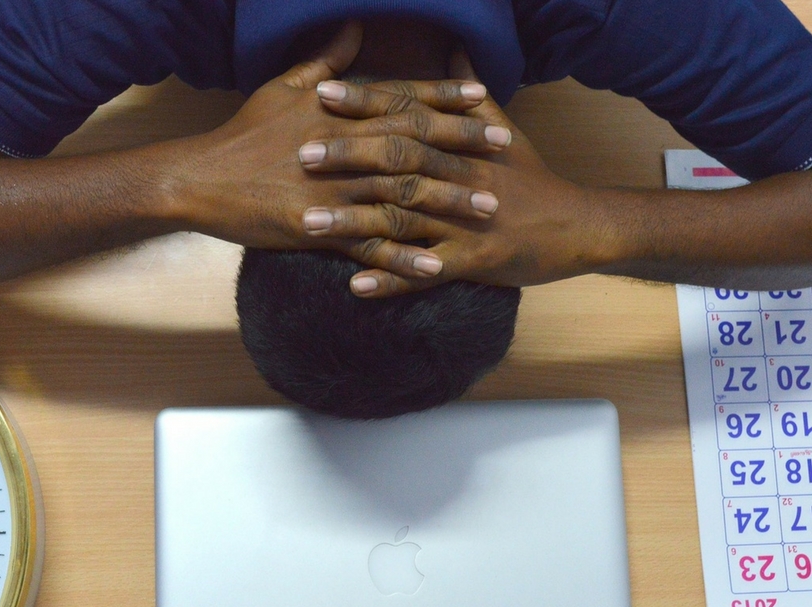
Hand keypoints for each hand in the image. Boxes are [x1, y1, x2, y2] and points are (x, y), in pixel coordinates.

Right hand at [173, 23, 511, 273]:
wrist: (198, 178)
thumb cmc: (242, 132)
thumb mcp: (282, 85)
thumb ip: (325, 60)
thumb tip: (352, 29)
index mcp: (339, 113)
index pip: (402, 100)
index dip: (445, 100)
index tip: (485, 100)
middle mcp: (342, 148)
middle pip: (414, 145)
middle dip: (462, 148)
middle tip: (505, 154)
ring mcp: (332, 191)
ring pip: (400, 196)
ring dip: (446, 205)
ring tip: (487, 213)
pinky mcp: (317, 231)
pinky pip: (369, 247)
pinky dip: (403, 259)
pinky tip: (436, 268)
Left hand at [300, 51, 609, 294]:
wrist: (578, 227)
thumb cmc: (533, 179)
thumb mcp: (505, 130)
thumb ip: (469, 95)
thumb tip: (454, 47)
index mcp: (460, 145)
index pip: (406, 115)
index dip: (364, 103)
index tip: (320, 93)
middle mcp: (459, 178)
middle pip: (397, 162)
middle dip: (347, 158)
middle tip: (300, 156)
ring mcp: (464, 222)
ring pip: (402, 218)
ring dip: (353, 221)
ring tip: (307, 223)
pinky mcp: (474, 261)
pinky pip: (425, 273)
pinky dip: (390, 279)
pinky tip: (355, 286)